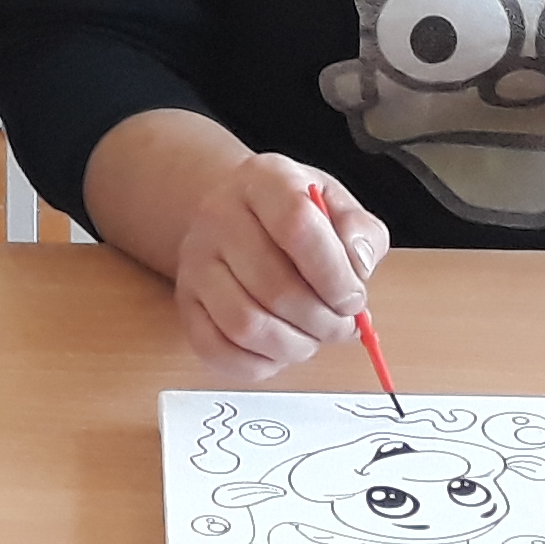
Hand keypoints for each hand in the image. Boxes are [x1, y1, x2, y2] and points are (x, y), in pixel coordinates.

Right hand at [167, 154, 390, 380]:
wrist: (233, 212)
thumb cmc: (293, 214)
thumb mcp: (336, 204)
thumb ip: (360, 232)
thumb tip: (358, 267)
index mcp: (264, 180)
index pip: (296, 224)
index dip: (333, 274)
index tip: (354, 299)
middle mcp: (219, 216)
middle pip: (273, 285)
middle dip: (321, 321)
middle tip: (341, 327)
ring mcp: (195, 261)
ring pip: (244, 324)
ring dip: (293, 346)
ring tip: (313, 338)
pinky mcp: (184, 300)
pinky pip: (216, 349)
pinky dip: (258, 363)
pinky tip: (280, 349)